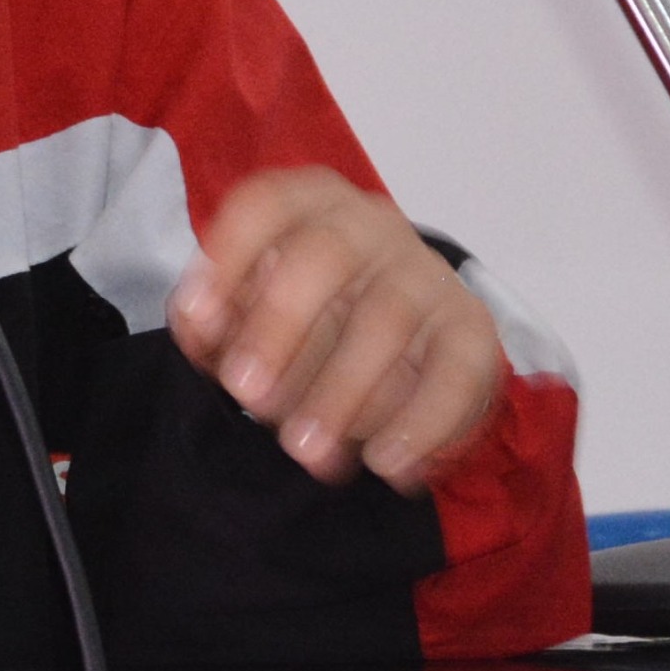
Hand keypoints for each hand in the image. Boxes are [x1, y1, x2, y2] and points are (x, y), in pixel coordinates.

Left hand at [167, 170, 505, 494]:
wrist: (404, 331)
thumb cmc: (304, 313)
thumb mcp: (248, 309)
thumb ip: (216, 318)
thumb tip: (199, 325)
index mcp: (308, 205)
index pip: (265, 207)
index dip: (227, 259)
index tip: (198, 320)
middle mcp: (370, 226)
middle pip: (327, 255)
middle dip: (281, 328)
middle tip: (247, 397)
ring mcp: (426, 274)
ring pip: (387, 319)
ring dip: (341, 391)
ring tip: (305, 452)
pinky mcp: (471, 330)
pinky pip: (458, 372)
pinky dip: (422, 423)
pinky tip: (385, 465)